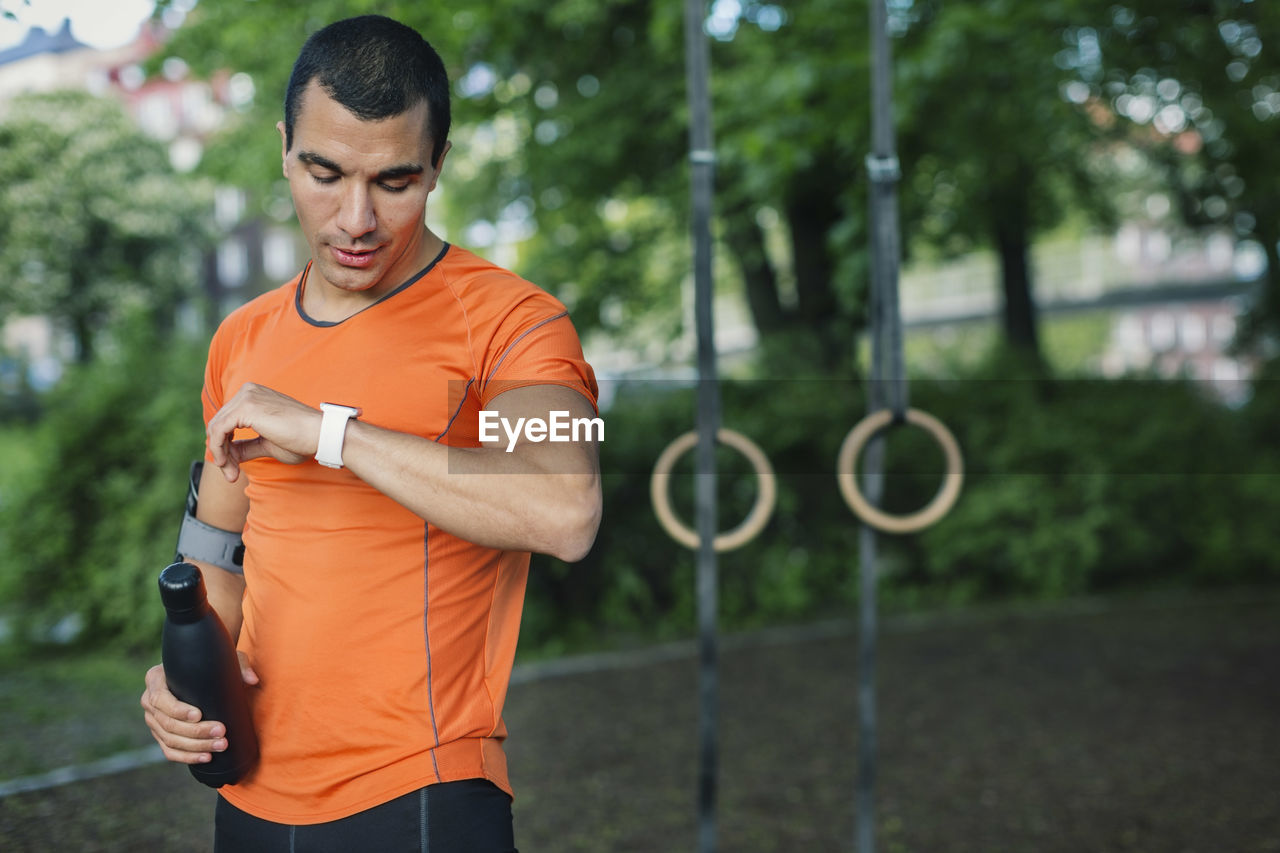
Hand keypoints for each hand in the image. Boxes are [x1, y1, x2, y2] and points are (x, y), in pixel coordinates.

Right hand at [140, 656, 258, 764]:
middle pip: (168, 723)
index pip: (161, 699)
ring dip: (196, 746)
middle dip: (196, 731)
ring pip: (170, 740)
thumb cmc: (210, 663)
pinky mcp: (161, 735)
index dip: (178, 710)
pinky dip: (187, 757)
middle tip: (221, 732)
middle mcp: (150, 700)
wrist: (200, 673)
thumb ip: (239, 665)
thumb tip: (252, 680)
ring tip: (220, 745)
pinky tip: (207, 757)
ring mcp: (153, 720)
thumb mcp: (224, 658)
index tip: (199, 715)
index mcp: (155, 679)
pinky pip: (170, 751)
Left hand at [207, 382, 321, 481]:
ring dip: (220, 454)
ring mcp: (247, 397)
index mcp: (254, 395)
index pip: (227, 421)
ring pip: (216, 428)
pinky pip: (218, 430)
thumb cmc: (301, 439)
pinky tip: (227, 463)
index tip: (233, 468)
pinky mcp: (246, 407)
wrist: (320, 434)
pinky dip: (218, 449)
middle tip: (231, 474)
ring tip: (231, 473)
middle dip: (221, 452)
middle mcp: (248, 391)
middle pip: (219, 424)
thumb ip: (246, 446)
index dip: (225, 446)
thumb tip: (228, 454)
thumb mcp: (267, 444)